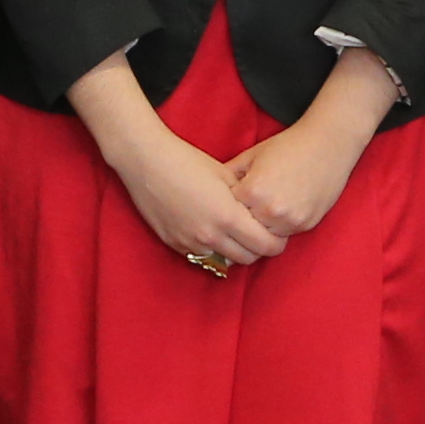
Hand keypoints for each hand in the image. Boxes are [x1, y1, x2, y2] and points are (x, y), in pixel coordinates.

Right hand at [107, 116, 288, 277]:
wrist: (146, 162)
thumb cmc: (187, 161)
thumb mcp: (225, 175)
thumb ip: (246, 199)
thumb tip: (263, 212)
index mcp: (227, 217)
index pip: (265, 245)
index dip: (277, 243)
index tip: (278, 235)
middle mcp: (210, 236)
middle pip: (248, 259)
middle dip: (259, 249)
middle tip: (261, 236)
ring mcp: (190, 243)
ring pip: (225, 262)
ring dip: (236, 253)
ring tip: (237, 236)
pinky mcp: (174, 244)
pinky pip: (202, 258)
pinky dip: (214, 251)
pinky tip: (214, 234)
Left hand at [224, 52, 398, 241]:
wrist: (328, 144)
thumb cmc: (288, 146)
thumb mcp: (252, 155)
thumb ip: (228, 174)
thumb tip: (208, 191)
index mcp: (253, 191)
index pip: (228, 212)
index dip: (226, 207)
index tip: (225, 204)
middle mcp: (270, 210)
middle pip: (244, 229)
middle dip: (242, 222)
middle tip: (240, 215)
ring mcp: (290, 220)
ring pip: (264, 237)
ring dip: (260, 229)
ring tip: (260, 214)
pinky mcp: (306, 225)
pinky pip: (284, 234)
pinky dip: (279, 227)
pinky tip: (278, 212)